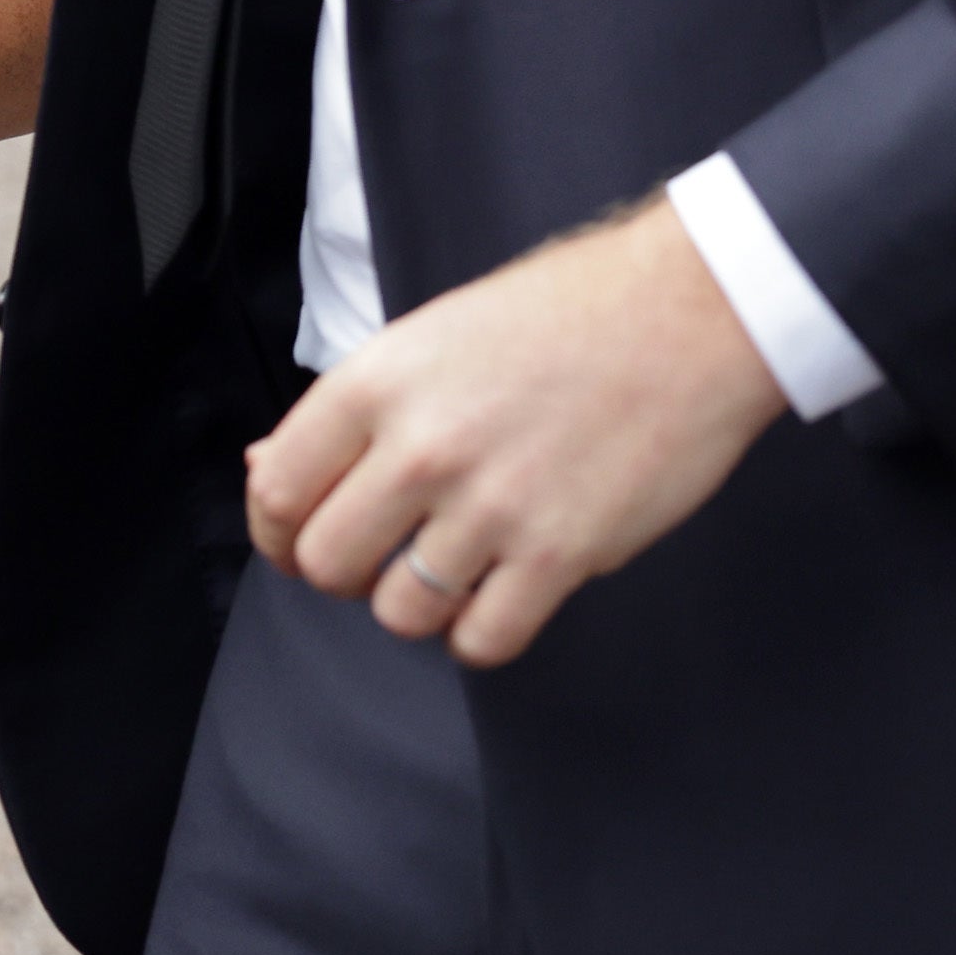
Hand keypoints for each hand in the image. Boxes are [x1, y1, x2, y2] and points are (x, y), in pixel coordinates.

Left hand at [240, 195, 789, 669]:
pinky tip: (500, 592)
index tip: (298, 541)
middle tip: (382, 554)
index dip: (278, 531)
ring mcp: (490, 508)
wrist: (686, 313)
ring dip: (417, 603)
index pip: (277, 491)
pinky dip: (480, 632)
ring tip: (451, 567)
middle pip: (327, 565)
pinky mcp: (559, 556)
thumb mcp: (431, 336)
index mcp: (376, 384)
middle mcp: (421, 449)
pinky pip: (482, 641)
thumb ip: (351, 413)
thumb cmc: (562, 313)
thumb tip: (268, 470)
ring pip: (399, 614)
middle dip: (346, 572)